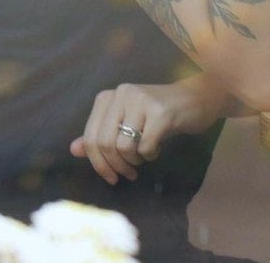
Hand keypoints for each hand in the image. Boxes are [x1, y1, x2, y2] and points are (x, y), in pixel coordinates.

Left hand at [68, 77, 231, 184]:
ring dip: (133, 161)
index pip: (91, 137)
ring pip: (124, 147)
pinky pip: (146, 147)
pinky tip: (157, 148)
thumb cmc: (156, 114)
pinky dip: (150, 155)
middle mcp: (121, 94)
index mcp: (107, 97)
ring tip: (143, 157)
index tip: (111, 176)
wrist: (195, 99)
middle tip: (128, 174)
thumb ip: (100, 134)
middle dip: (115, 166)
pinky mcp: (161, 112)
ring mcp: (141, 101)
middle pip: (104, 143)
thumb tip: (73, 150)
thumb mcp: (126, 122)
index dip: (97, 163)